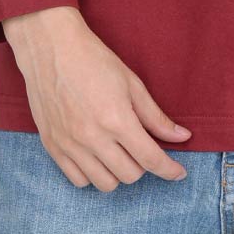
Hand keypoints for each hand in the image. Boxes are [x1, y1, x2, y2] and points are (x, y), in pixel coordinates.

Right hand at [2, 6, 192, 191]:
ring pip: (105, 184)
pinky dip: (94, 174)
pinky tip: (98, 155)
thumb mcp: (131, 83)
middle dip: (143, 165)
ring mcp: (70, 145)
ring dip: (119, 172)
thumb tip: (182, 137)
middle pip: (130, 175)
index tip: (179, 172)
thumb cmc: (94, 60)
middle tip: (142, 145)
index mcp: (116, 119)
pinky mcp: (53, 147)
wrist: (51, 48)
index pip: (150, 159)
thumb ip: (156, 116)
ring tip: (120, 151)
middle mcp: (93, 138)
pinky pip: (79, 181)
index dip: (169, 170)